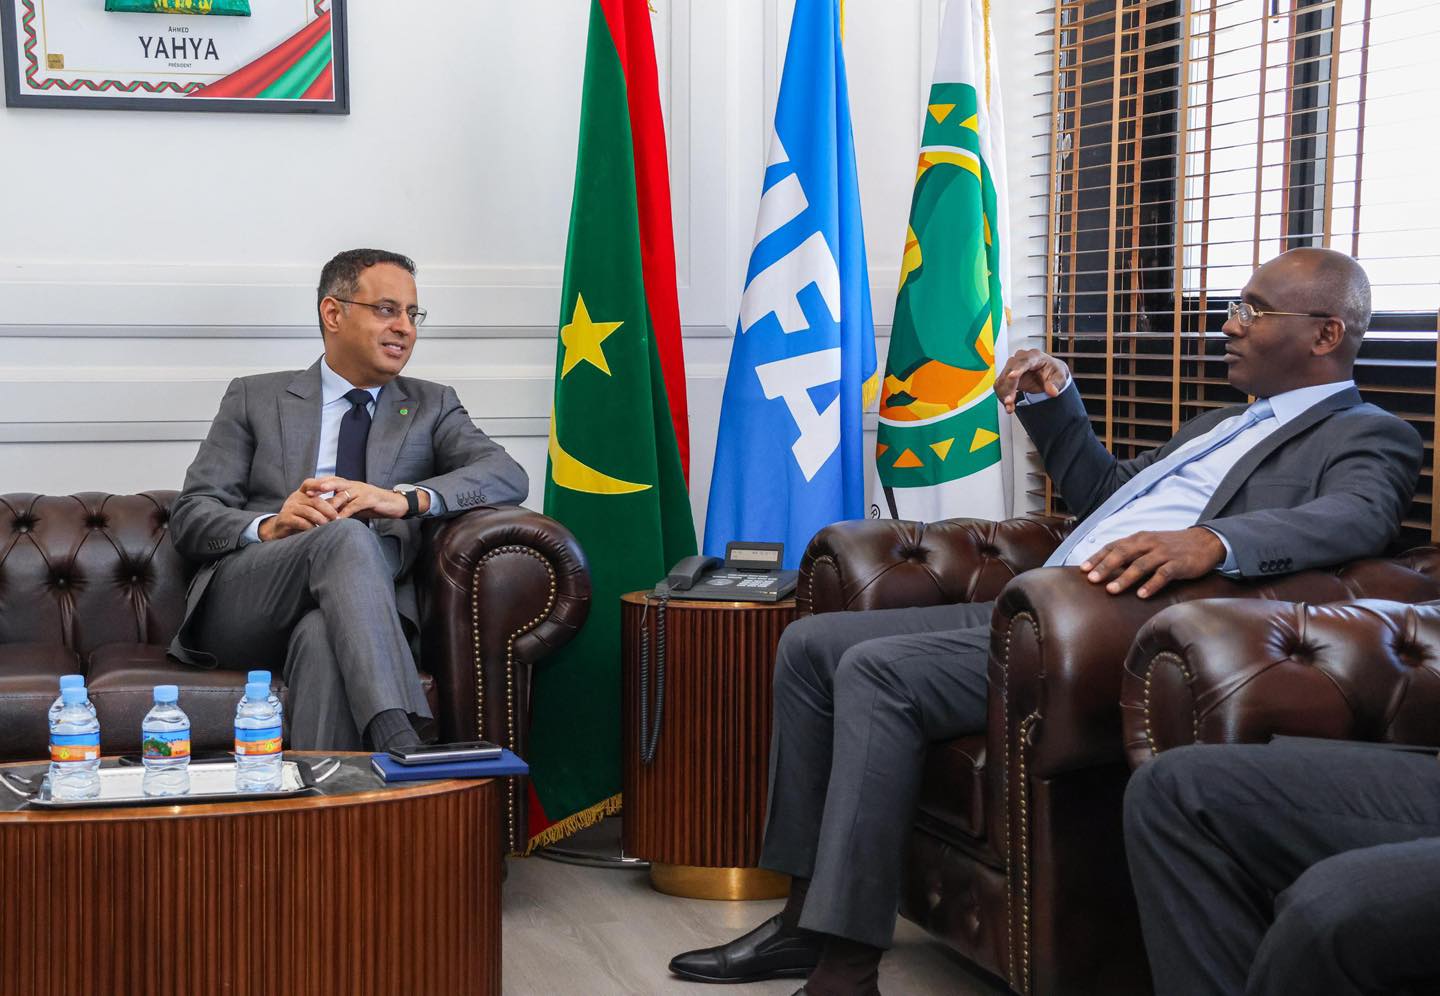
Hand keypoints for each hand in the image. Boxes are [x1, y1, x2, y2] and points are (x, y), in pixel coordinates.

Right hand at [257, 484, 342, 541]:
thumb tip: (344, 497)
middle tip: (336, 517)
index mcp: (301, 493)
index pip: (309, 483)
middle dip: (328, 509)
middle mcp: (295, 498)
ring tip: (328, 525)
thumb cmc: (300, 518)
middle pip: (314, 500)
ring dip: (320, 519)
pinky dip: (310, 527)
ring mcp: (289, 508)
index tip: (331, 487)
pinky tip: (316, 531)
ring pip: (308, 511)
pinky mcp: (284, 519)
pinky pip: (300, 522)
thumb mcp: (311, 509)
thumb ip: (323, 504)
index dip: (319, 484)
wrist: (279, 530)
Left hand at [302, 477, 418, 520]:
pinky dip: (345, 513)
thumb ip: (345, 506)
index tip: (306, 491)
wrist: (396, 504)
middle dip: (320, 489)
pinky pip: (354, 505)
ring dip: (331, 504)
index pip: (332, 481)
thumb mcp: (358, 504)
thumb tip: (330, 514)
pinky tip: (338, 520)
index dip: (319, 485)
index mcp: (351, 485)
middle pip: (335, 483)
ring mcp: (362, 491)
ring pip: (342, 495)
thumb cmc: (376, 505)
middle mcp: (355, 485)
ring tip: (319, 511)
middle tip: (308, 495)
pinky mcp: (369, 499)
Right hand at [994, 348, 1070, 413]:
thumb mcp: (1060, 377)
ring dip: (1004, 394)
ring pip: (1002, 380)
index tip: (1011, 376)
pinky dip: (1003, 396)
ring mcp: (1012, 367)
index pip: (1024, 362)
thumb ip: (1056, 384)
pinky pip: (1000, 386)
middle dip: (1008, 388)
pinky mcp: (1007, 376)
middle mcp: (1021, 359)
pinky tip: (1008, 405)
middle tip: (1009, 401)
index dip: (1017, 369)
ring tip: (1009, 407)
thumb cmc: (1052, 371)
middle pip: (1009, 372)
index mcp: (1035, 356)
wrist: (1047, 373)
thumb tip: (1052, 390)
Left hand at [1079, 528, 1225, 598]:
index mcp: (1139, 538)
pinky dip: (1151, 585)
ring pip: (1140, 565)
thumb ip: (1130, 552)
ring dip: (1124, 578)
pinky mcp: (1179, 564)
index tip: (1082, 569)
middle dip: (1105, 567)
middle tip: (1091, 580)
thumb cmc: (1171, 546)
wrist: (1205, 541)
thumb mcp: (1149, 544)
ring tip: (1111, 590)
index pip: (1113, 546)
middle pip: (1123, 554)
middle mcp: (1149, 543)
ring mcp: (1164, 553)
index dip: (1097, 557)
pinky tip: (1141, 595)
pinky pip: (1163, 575)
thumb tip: (1105, 567)